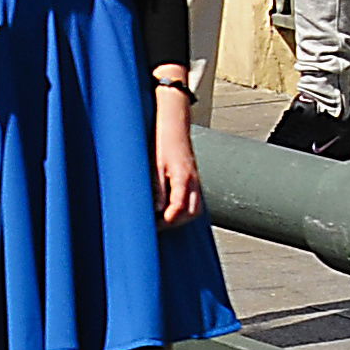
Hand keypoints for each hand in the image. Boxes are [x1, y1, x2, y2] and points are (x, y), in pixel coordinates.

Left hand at [153, 84, 203, 223]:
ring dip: (181, 218)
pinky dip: (185, 210)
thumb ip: (156, 186)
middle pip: (191, 212)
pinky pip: (194, 200)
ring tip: (161, 221)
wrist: (174, 123)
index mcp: (183, 177)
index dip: (167, 219)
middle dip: (175, 222)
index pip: (179, 207)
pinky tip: (170, 210)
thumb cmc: (161, 140)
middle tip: (155, 226)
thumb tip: (156, 209)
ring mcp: (196, 180)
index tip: (154, 227)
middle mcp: (193, 181)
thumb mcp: (154, 163)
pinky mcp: (194, 179)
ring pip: (196, 209)